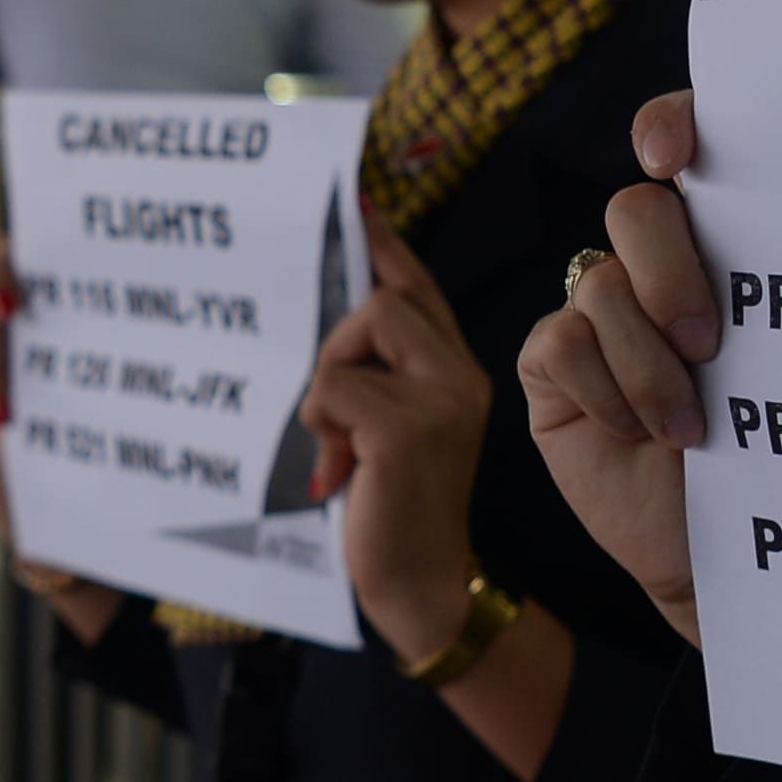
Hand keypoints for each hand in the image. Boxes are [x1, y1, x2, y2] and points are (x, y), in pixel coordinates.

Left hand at [297, 213, 495, 669]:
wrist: (420, 582)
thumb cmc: (390, 504)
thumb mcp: (385, 426)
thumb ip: (374, 374)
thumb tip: (333, 316)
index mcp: (456, 371)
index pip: (419, 289)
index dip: (385, 244)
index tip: (355, 199)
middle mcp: (461, 376)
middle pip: (382, 299)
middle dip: (339, 344)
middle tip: (334, 411)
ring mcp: (442, 401)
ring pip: (360, 329)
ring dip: (329, 381)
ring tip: (340, 441)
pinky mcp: (408, 430)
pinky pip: (334, 384)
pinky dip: (321, 419)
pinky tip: (339, 465)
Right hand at [517, 89, 719, 644]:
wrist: (725, 553)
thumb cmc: (775, 460)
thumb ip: (772, 296)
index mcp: (725, 246)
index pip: (693, 145)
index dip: (674, 123)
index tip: (674, 158)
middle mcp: (655, 269)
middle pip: (635, 210)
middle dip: (668, 270)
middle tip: (709, 345)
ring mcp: (597, 315)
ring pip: (600, 286)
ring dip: (648, 366)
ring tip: (689, 429)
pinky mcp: (551, 364)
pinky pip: (560, 341)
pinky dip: (604, 389)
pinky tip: (638, 432)